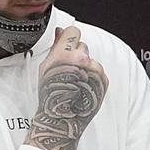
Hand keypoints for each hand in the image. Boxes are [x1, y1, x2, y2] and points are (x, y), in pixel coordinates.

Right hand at [26, 27, 107, 149]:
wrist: (62, 118)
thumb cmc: (51, 96)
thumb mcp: (46, 67)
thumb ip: (56, 46)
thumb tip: (60, 32)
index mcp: (65, 53)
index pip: (74, 31)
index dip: (70, 38)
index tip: (68, 43)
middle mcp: (82, 60)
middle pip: (82, 46)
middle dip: (76, 55)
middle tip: (68, 71)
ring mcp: (95, 71)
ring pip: (91, 60)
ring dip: (85, 68)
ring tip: (75, 82)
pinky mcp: (104, 81)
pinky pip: (99, 72)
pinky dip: (93, 78)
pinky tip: (82, 88)